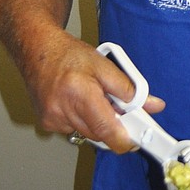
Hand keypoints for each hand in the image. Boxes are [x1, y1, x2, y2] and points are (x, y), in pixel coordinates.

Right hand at [24, 27, 165, 152]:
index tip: (137, 139)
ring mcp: (53, 119)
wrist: (37, 50)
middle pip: (100, 134)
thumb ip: (130, 89)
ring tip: (91, 96)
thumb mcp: (105, 65)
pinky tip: (76, 101)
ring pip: (87, 133)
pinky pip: (74, 129)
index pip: (107, 130)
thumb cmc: (68, 54)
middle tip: (116, 105)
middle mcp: (63, 110)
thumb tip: (153, 105)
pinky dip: (81, 119)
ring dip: (96, 121)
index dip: (125, 140)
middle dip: (113, 124)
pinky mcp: (47, 123)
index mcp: (80, 94)